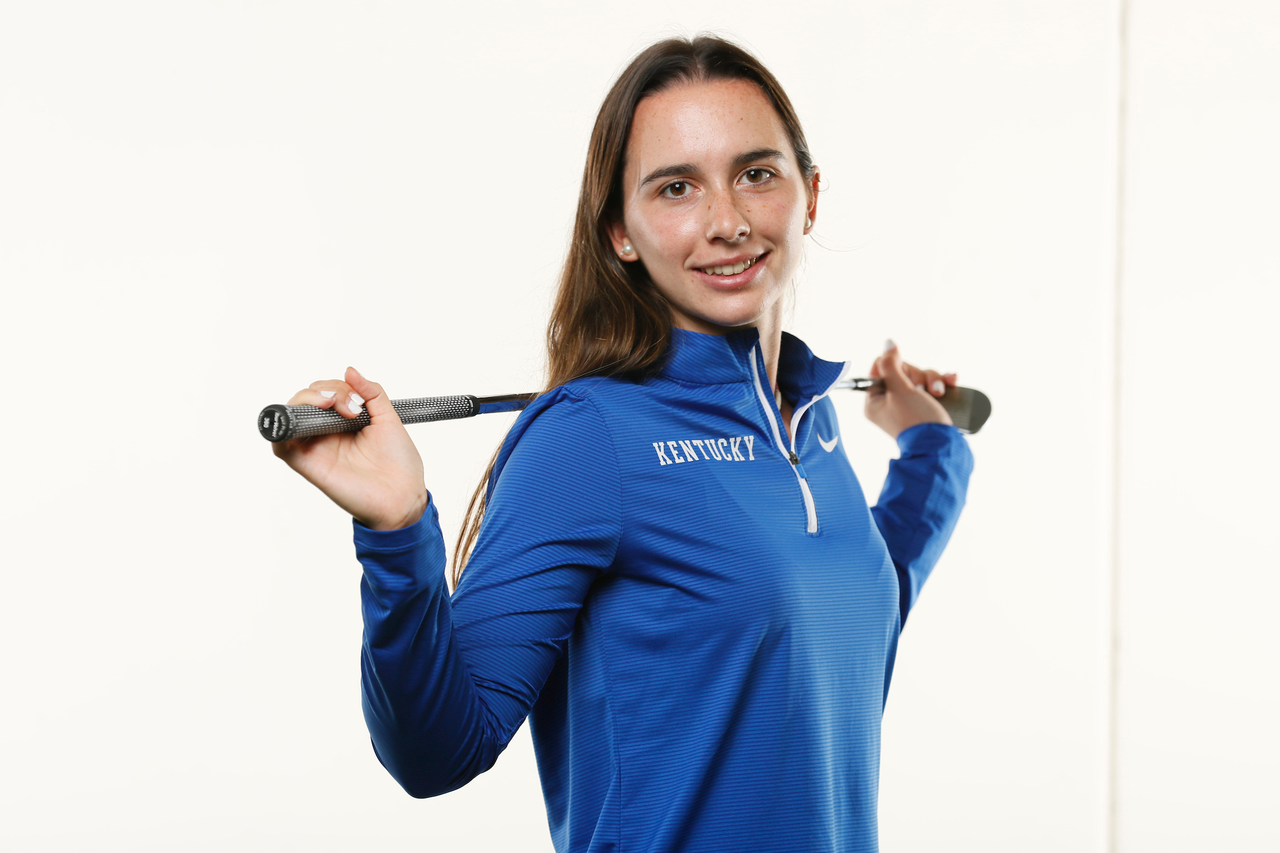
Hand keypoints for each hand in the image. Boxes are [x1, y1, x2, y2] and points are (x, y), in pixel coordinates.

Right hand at [272, 367, 427, 529]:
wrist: (403, 496)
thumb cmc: (399, 464)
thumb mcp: (388, 418)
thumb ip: (371, 392)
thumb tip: (349, 370)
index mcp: (344, 422)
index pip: (325, 392)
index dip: (336, 387)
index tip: (359, 399)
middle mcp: (326, 433)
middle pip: (306, 399)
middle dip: (325, 390)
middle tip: (350, 406)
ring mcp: (314, 447)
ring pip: (290, 415)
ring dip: (305, 400)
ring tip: (330, 404)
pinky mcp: (306, 464)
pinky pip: (280, 444)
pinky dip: (283, 428)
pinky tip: (308, 419)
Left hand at [864, 339, 954, 438]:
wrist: (940, 446)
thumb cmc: (917, 420)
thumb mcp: (900, 389)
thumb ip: (891, 366)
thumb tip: (888, 343)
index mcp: (874, 400)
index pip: (880, 368)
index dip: (896, 366)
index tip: (906, 377)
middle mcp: (889, 402)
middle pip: (902, 371)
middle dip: (918, 376)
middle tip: (923, 389)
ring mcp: (908, 404)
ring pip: (919, 377)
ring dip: (932, 380)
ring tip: (939, 392)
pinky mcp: (925, 406)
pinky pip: (931, 386)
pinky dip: (941, 383)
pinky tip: (951, 382)